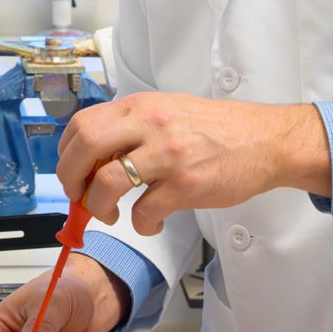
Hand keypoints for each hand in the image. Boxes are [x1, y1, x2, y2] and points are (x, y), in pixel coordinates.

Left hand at [56, 92, 330, 234]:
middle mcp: (150, 124)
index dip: (66, 155)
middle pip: (84, 148)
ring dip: (98, 207)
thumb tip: (94, 158)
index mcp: (141, 106)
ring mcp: (167, 154)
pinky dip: (140, 225)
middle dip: (70, 181)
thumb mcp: (168, 111)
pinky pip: (144, 212)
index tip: (72, 173)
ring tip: (110, 214)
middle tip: (79, 198)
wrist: (266, 141)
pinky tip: (151, 223)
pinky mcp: (186, 184)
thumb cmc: (217, 130)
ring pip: (106, 182)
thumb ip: (132, 127)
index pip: (81, 124)